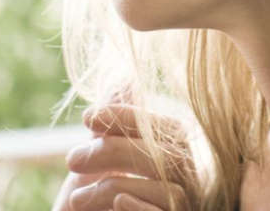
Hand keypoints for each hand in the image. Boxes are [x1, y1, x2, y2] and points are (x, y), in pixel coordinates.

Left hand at [51, 103, 194, 210]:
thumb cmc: (94, 208)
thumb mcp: (100, 162)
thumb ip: (117, 122)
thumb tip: (124, 72)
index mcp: (183, 159)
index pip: (167, 128)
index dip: (128, 117)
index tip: (88, 116)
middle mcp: (197, 186)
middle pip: (169, 155)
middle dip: (115, 149)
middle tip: (71, 158)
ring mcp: (192, 210)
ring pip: (167, 188)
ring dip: (113, 185)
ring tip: (75, 198)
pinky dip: (140, 205)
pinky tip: (117, 201)